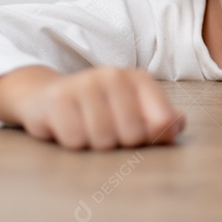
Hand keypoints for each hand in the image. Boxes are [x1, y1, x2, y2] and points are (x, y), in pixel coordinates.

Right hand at [5, 66, 186, 150]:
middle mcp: (113, 76)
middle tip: (106, 134)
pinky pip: (75, 140)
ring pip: (104, 140)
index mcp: (138, 78)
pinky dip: (72, 144)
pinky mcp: (58, 100)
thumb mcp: (133, 110)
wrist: (45, 97)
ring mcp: (84, 85)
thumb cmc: (99, 109)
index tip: (139, 136)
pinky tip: (67, 129)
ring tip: (86, 131)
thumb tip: (176, 125)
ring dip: (95, 145)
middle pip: (133, 134)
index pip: (162, 121)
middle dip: (120, 144)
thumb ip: (161, 119)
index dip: (152, 138)